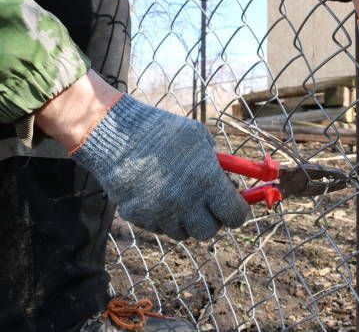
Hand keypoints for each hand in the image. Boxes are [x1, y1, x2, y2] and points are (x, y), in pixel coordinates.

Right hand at [37, 71, 249, 239]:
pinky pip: (160, 227)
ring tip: (180, 196)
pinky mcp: (140, 218)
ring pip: (184, 233)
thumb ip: (219, 163)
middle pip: (210, 231)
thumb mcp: (199, 138)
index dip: (238, 212)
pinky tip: (158, 196)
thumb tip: (232, 183)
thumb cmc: (162, 132)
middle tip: (209, 205)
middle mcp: (186, 203)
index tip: (236, 205)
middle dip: (213, 219)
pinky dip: (165, 218)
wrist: (116, 135)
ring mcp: (161, 214)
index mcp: (206, 182)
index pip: (235, 215)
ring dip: (187, 220)